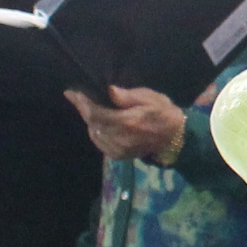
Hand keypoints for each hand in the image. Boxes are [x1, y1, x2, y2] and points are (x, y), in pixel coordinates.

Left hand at [74, 85, 189, 162]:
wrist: (175, 139)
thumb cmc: (164, 113)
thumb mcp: (151, 98)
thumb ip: (129, 96)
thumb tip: (110, 91)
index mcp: (127, 122)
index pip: (96, 113)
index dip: (81, 103)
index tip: (71, 92)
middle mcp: (119, 138)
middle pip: (92, 123)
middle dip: (84, 109)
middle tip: (78, 97)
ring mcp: (118, 149)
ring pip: (94, 133)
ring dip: (90, 120)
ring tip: (91, 108)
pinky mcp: (118, 156)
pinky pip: (100, 142)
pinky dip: (97, 131)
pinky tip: (101, 123)